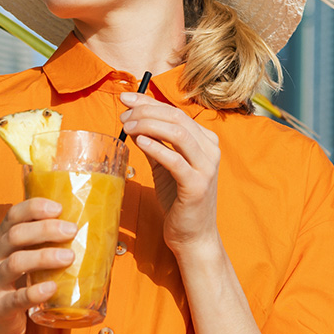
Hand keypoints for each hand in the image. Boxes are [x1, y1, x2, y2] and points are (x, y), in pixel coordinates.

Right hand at [0, 198, 76, 333]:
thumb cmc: (13, 284)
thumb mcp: (20, 257)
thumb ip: (40, 243)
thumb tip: (85, 228)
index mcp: (0, 241)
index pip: (13, 216)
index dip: (34, 208)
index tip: (59, 207)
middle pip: (15, 235)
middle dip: (45, 229)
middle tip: (72, 230)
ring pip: (15, 263)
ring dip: (44, 257)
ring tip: (69, 256)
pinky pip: (16, 299)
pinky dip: (35, 292)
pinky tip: (52, 287)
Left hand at [120, 92, 220, 254]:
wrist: (193, 236)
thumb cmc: (180, 200)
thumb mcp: (166, 167)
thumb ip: (156, 144)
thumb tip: (135, 122)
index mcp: (205, 141)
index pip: (176, 113)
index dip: (149, 102)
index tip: (126, 98)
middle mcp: (210, 150)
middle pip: (177, 119)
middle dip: (146, 111)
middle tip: (123, 115)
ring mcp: (206, 168)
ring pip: (179, 134)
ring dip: (149, 125)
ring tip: (127, 127)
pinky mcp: (197, 186)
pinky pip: (176, 161)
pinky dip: (157, 148)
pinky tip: (140, 141)